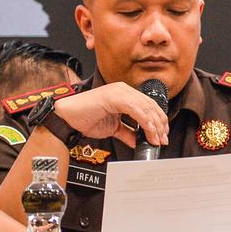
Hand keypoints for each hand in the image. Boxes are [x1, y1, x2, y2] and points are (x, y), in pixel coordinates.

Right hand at [54, 82, 168, 146]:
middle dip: (159, 125)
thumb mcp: (113, 128)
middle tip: (162, 140)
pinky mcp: (114, 97)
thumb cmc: (86, 119)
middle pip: (150, 106)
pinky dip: (145, 123)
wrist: (68, 118)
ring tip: (156, 140)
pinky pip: (136, 110)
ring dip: (154, 126)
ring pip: (145, 108)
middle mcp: (124, 90)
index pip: (148, 106)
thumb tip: (138, 141)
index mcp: (124, 94)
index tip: (161, 135)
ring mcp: (119, 92)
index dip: (158, 121)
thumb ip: (127, 132)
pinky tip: (148, 134)